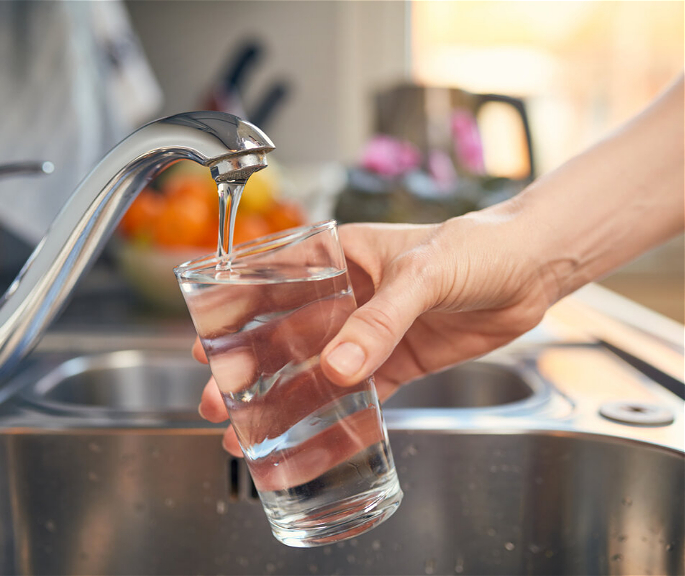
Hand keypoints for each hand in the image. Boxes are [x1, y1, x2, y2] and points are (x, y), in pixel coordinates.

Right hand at [194, 210, 556, 455]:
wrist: (531, 270)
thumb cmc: (476, 247)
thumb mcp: (423, 274)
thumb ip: (381, 320)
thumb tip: (338, 367)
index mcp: (340, 258)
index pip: (275, 283)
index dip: (236, 313)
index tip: (207, 342)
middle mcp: (348, 296)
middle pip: (286, 335)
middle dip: (250, 369)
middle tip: (220, 400)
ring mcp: (370, 331)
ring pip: (317, 369)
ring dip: (285, 398)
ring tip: (252, 430)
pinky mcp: (397, 361)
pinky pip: (360, 393)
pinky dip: (335, 415)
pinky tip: (310, 435)